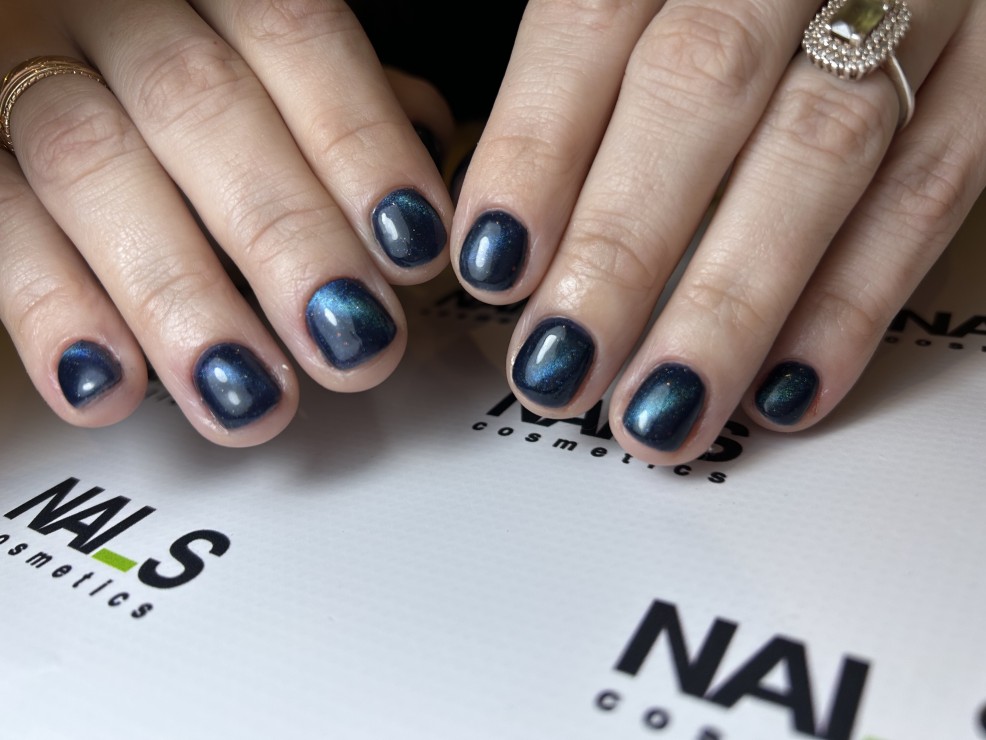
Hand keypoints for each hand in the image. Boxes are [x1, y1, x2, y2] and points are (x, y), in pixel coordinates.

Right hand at [0, 0, 453, 445]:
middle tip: (352, 339)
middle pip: (200, 106)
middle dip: (285, 235)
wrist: (37, 31)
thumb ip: (324, 84)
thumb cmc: (164, 47)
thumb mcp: (243, 37)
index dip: (360, 144)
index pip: (294, 35)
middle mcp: (105, 7)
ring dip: (179, 294)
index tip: (414, 244)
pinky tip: (109, 386)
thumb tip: (425, 136)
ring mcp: (15, 70)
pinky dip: (50, 309)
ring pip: (91, 166)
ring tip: (248, 393)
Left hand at [450, 0, 985, 464]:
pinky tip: (784, 388)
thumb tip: (510, 230)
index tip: (493, 261)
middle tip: (561, 364)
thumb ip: (585, 74)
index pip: (593, 20)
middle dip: (621, 247)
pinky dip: (856, 301)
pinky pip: (935, 187)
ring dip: (732, 302)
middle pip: (700, 91)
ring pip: (821, 152)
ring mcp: (915, 3)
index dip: (538, 147)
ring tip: (660, 408)